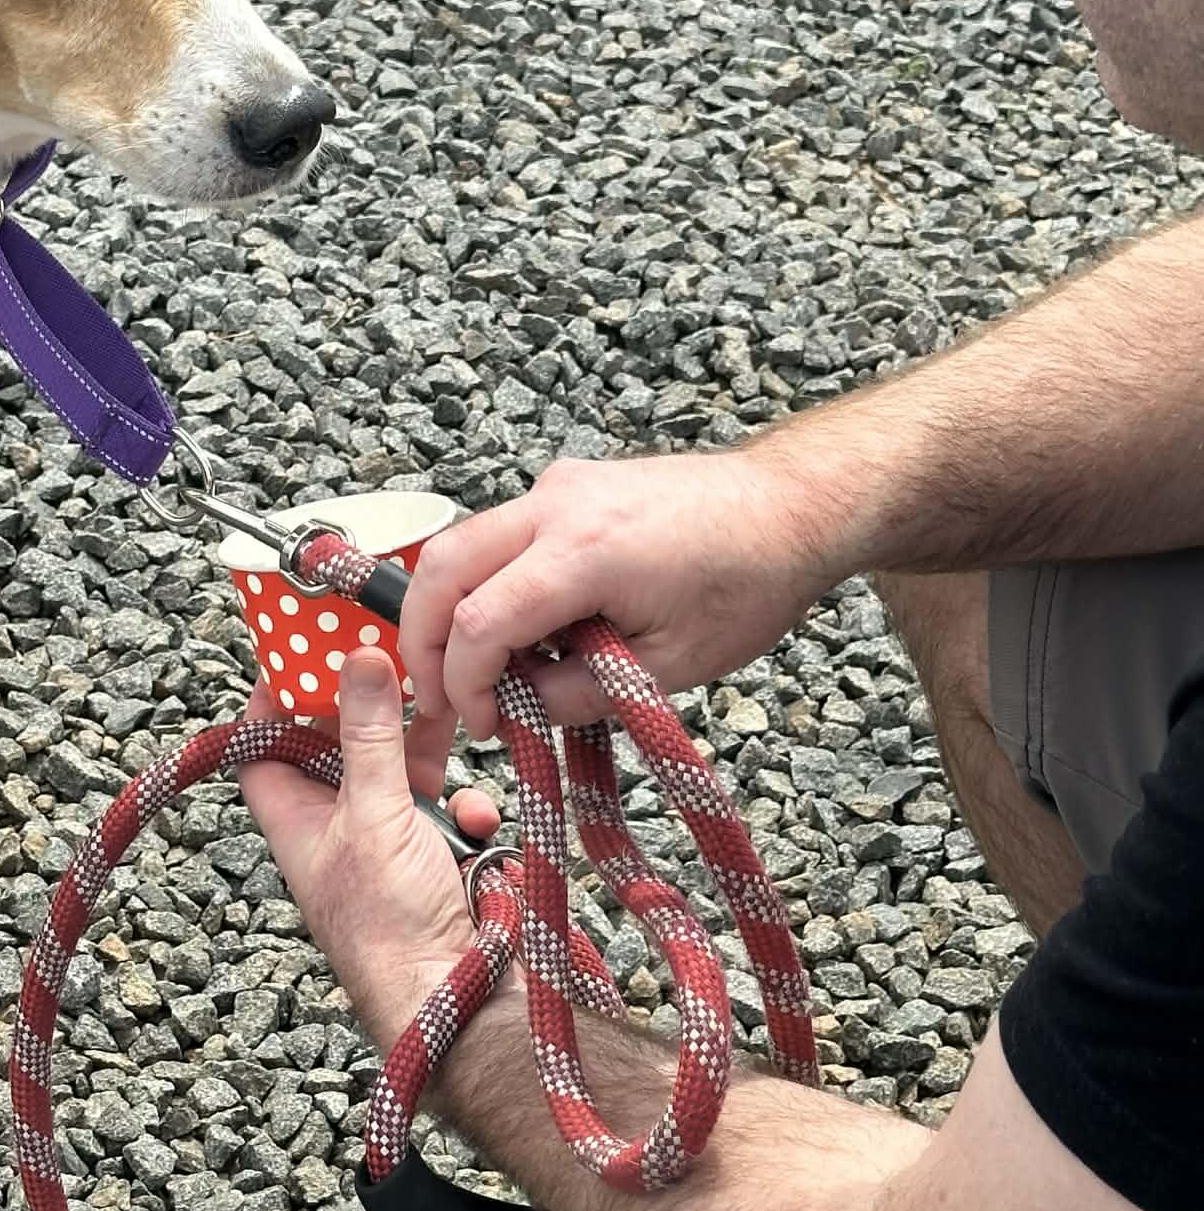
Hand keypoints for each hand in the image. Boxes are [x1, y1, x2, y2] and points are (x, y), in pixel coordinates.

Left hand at [236, 650, 502, 1054]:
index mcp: (294, 819)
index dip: (274, 695)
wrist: (461, 1001)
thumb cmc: (393, 928)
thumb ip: (368, 734)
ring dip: (429, 749)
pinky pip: (449, 807)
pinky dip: (466, 806)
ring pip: (402, 767)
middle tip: (394, 656)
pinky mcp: (438, 853)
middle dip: (372, 706)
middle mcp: (337, 826)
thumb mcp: (374, 815)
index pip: (263, 743)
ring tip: (452, 716)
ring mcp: (389, 840)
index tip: (302, 645)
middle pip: (341, 744)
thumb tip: (355, 659)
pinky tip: (477, 819)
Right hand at [399, 447, 841, 737]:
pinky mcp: (566, 486)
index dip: (465, 683)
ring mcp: (558, 487)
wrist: (788, 507)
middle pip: (443, 566)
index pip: (479, 621)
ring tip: (475, 671)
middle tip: (439, 698)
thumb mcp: (672, 665)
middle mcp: (558, 505)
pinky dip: (488, 582)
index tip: (483, 724)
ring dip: (449, 608)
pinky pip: (501, 533)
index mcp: (586, 550)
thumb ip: (585, 691)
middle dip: (422, 639)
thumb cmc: (749, 581)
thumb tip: (523, 707)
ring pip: (462, 543)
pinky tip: (523, 630)